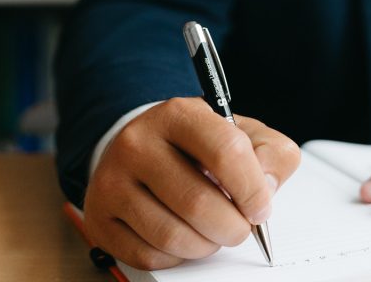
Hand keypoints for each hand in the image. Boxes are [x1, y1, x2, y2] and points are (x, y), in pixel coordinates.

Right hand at [83, 97, 300, 269]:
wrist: (141, 148)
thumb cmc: (199, 146)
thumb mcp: (242, 133)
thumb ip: (271, 153)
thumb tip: (265, 188)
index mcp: (178, 114)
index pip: (226, 152)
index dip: (252, 189)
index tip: (261, 207)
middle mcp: (138, 143)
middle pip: (198, 202)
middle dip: (232, 227)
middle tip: (240, 227)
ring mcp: (112, 181)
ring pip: (173, 235)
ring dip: (206, 245)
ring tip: (213, 231)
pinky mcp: (99, 217)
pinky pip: (148, 254)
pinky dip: (177, 255)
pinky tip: (184, 236)